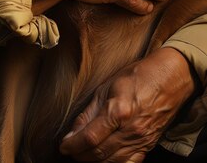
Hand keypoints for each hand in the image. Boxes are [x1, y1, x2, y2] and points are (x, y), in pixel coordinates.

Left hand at [59, 47, 196, 161]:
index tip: (63, 146)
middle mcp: (131, 130)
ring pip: (112, 162)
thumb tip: (73, 132)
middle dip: (80, 155)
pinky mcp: (148, 146)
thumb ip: (89, 112)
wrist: (168, 80)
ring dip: (93, 161)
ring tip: (82, 153)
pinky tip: (102, 159)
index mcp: (119, 111)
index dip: (73, 145)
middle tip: (70, 149)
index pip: (90, 138)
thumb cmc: (136, 77)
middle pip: (99, 153)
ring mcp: (141, 141)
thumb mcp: (106, 87)